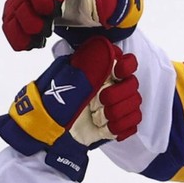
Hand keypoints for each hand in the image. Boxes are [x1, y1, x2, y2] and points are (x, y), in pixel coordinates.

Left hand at [0, 37, 138, 181]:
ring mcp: (114, 106)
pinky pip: (132, 124)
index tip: (117, 71)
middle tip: (99, 101)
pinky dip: (120, 127)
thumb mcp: (65, 81)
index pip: (127, 63)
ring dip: (116, 112)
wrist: (48, 132)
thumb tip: (104, 49)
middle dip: (117, 95)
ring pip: (135, 104)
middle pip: (133, 85)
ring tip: (98, 117)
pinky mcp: (116, 125)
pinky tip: (105, 127)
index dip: (127, 66)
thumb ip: (87, 67)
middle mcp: (111, 87)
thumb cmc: (54, 104)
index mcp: (100, 73)